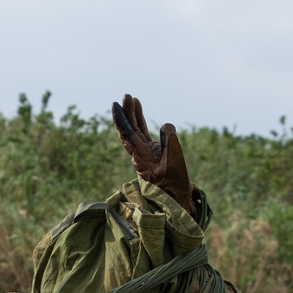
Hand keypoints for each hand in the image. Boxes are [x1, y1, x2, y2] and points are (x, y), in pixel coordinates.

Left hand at [112, 93, 194, 214]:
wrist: (176, 197)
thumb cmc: (175, 182)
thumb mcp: (174, 160)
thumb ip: (170, 141)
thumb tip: (165, 126)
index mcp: (140, 155)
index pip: (127, 134)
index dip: (121, 119)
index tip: (116, 105)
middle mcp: (138, 153)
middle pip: (128, 129)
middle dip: (126, 112)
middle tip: (125, 96)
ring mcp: (143, 152)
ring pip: (134, 129)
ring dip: (132, 114)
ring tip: (131, 98)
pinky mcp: (150, 152)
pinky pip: (142, 133)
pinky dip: (139, 121)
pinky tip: (138, 109)